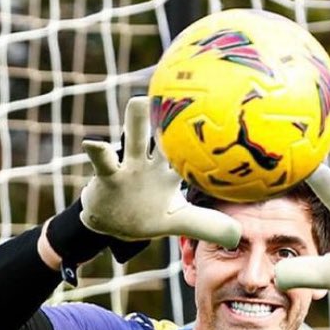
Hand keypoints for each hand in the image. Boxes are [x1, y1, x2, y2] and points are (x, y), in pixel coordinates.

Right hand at [79, 97, 240, 248]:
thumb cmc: (147, 215)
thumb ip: (205, 225)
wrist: (112, 224)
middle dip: (172, 115)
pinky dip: (97, 152)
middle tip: (184, 93)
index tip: (225, 112)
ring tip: (137, 103)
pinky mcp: (108, 173)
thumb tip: (237, 237)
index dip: (208, 133)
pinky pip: (103, 161)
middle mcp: (154, 161)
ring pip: (135, 141)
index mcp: (173, 170)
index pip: (193, 149)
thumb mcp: (177, 221)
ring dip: (136, 124)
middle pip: (165, 135)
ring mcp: (130, 165)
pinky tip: (92, 143)